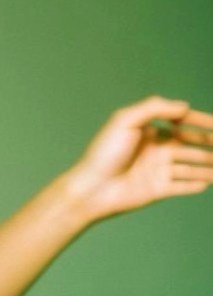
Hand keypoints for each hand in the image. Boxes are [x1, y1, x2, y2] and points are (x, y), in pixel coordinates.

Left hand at [63, 96, 212, 224]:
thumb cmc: (105, 152)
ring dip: (208, 164)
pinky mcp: (158, 190)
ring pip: (191, 165)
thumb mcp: (125, 121)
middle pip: (189, 144)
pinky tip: (208, 182)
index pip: (180, 122)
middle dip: (208, 142)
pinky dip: (196, 184)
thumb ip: (154, 108)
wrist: (93, 188)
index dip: (200, 121)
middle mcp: (154, 149)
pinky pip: (183, 186)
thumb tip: (184, 106)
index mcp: (147, 131)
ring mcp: (157, 170)